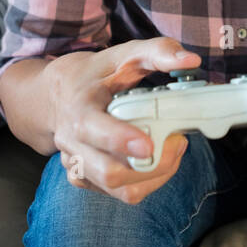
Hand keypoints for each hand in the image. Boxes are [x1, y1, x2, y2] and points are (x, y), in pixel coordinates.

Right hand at [45, 37, 200, 203]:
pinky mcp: (86, 179)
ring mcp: (77, 164)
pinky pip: (120, 194)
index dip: (120, 140)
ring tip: (172, 149)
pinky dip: (146, 182)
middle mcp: (73, 142)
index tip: (148, 144)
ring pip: (119, 190)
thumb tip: (191, 61)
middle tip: (176, 142)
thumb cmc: (94, 74)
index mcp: (79, 109)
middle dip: (152, 166)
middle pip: (109, 173)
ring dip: (155, 176)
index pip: (93, 130)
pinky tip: (156, 160)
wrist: (55, 96)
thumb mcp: (123, 54)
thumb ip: (157, 52)